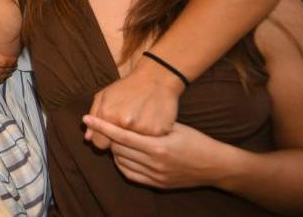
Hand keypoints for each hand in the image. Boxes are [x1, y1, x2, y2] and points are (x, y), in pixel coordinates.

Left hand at [82, 116, 228, 189]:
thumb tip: (124, 118)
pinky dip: (122, 164)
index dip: (101, 126)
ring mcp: (155, 176)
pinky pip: (130, 175)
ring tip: (115, 139)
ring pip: (121, 162)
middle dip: (108, 137)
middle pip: (118, 149)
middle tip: (104, 126)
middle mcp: (154, 163)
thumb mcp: (174, 127)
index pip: (121, 136)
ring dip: (114, 150)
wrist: (216, 166)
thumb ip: (150, 125)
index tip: (86, 119)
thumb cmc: (196, 141)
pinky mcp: (157, 185)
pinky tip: (123, 154)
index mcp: (158, 146)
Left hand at [85, 59, 182, 148]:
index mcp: (109, 115)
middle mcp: (126, 124)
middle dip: (117, 141)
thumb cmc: (127, 87)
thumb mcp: (104, 96)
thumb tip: (89, 138)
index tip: (108, 134)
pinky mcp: (159, 132)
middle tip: (123, 128)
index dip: (103, 139)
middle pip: (116, 148)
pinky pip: (149, 144)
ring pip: (133, 148)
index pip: (100, 144)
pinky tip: (148, 125)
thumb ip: (94, 116)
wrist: (156, 79)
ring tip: (136, 125)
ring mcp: (144, 129)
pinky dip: (147, 138)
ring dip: (133, 141)